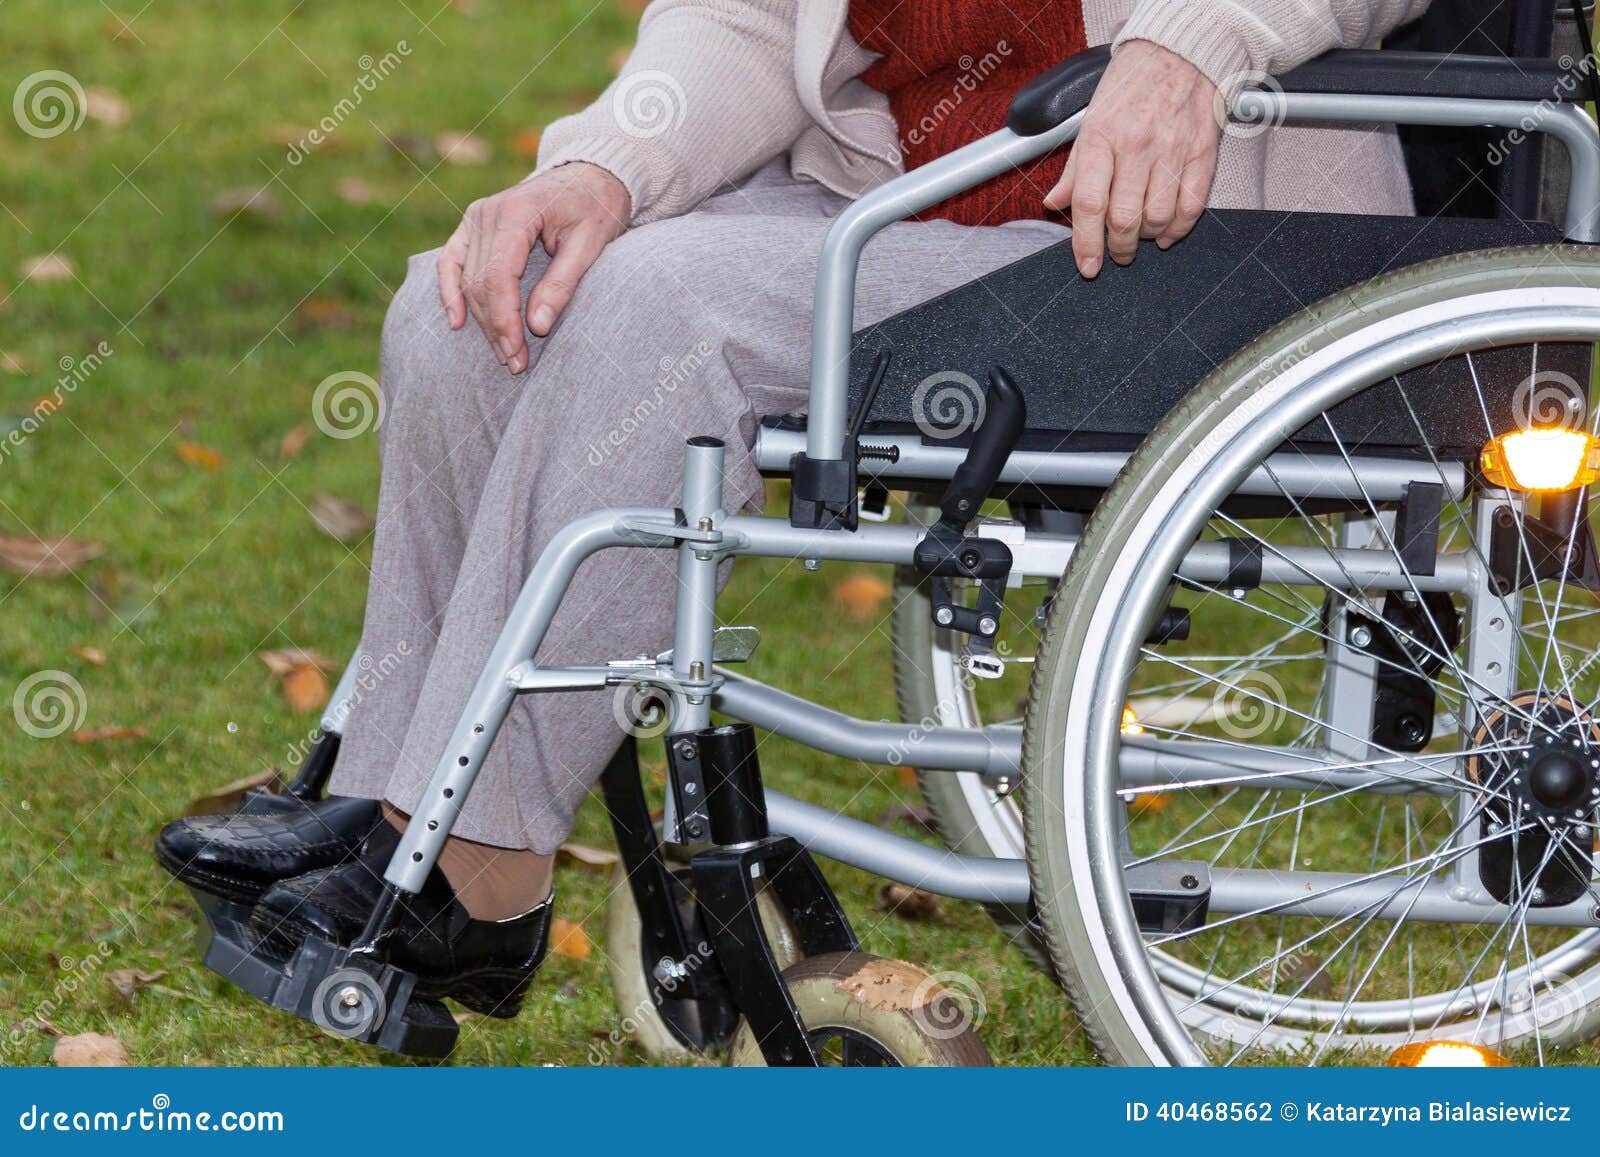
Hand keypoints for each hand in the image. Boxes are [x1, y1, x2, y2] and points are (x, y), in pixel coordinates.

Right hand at [438, 162, 630, 372]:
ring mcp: (476, 217)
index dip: (505, 320)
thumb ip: (562, 283)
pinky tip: (456, 321)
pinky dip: (450, 291)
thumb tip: (537, 326)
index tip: (518, 354)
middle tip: (516, 364)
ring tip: (502, 354)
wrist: (589, 174)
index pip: (498, 276)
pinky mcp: (474, 225)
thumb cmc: (596, 207)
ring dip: (480, 319)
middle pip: (480, 283)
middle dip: (496, 328)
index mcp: (517, 212)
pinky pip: (452, 260)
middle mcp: (488, 212)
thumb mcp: (591, 244)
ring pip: (466, 279)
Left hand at [1044, 41, 1220, 277]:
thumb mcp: (1089, 121)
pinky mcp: (1201, 152)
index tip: (1088, 267)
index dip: (1086, 244)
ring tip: (1141, 237)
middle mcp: (1136, 145)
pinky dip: (1179, 229)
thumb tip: (1053, 204)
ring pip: (1158, 218)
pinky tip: (1168, 232)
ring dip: (1147, 239)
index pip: (1089, 204)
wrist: (1177, 52)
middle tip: (1117, 252)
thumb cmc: (1129, 87)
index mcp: (1101, 138)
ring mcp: (1171, 149)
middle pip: (1124, 218)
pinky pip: (1191, 206)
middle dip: (1118, 247)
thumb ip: (1074, 170)